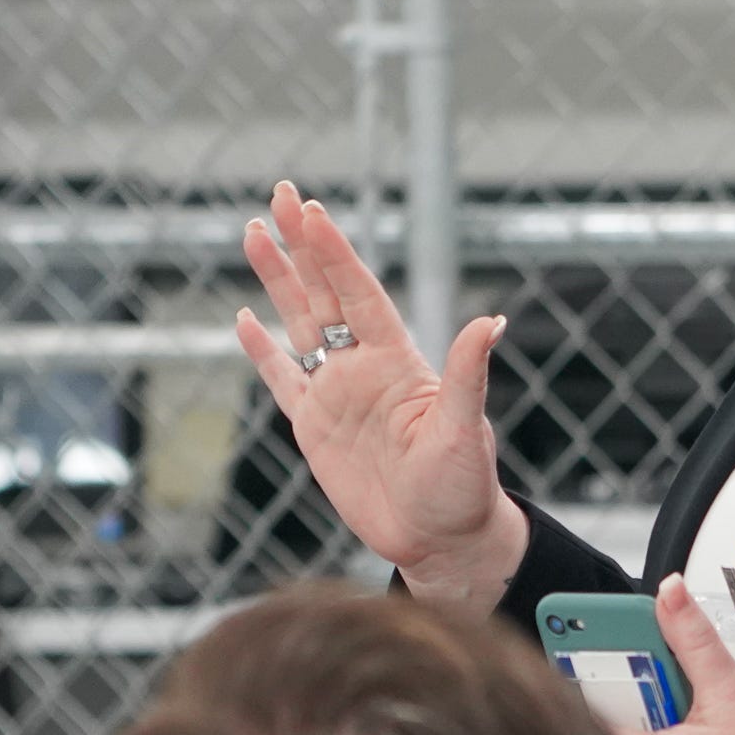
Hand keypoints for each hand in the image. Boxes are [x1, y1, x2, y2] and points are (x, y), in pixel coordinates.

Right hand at [236, 182, 527, 602]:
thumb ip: (467, 375)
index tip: (313, 212)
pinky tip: (244, 318)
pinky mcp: (314, 429)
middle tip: (280, 194)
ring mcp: (336, 395)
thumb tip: (490, 323)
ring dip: (277, 281)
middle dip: (301, 245)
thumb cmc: (463, 488)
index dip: (335, 253)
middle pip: (324, 293)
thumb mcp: (465, 430)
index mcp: (397, 361)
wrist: (439, 540)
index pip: (359, 293)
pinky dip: (262, 352)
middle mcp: (363, 368)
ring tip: (254, 233)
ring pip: (298, 324)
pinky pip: (282, 381)